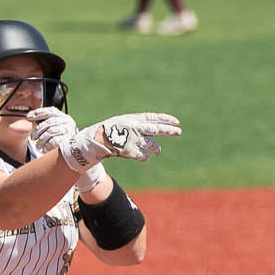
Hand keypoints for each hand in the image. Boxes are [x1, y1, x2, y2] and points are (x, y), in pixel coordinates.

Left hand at [29, 108, 76, 158]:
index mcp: (64, 117)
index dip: (39, 113)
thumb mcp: (53, 127)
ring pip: (51, 131)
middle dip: (38, 129)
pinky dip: (47, 145)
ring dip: (41, 139)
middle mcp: (68, 122)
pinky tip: (44, 149)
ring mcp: (69, 131)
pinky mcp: (68, 141)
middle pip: (50, 121)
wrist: (72, 152)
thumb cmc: (60, 138)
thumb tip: (29, 117)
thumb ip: (43, 122)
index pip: (51, 111)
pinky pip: (54, 141)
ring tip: (37, 145)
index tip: (29, 117)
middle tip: (32, 137)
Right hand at [60, 114, 181, 173]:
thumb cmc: (108, 130)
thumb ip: (135, 125)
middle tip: (179, 132)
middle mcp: (136, 128)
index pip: (154, 117)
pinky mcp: (130, 151)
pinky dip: (144, 156)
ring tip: (157, 151)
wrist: (95, 140)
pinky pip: (143, 155)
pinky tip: (146, 157)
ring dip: (156, 149)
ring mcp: (134, 139)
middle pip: (157, 129)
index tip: (176, 121)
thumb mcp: (122, 122)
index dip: (165, 119)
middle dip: (169, 130)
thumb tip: (150, 128)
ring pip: (152, 145)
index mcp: (134, 119)